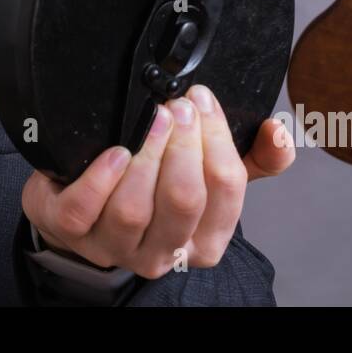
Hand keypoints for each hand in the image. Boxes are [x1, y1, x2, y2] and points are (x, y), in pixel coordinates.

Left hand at [22, 85, 294, 278]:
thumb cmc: (155, 188)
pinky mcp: (73, 233)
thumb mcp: (209, 176)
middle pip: (183, 201)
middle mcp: (163, 252)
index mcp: (205, 240)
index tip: (204, 100)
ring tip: (153, 119)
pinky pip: (85, 210)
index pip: (227, 190)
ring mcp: (114, 246)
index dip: (218, 139)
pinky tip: (114, 152)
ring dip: (146, 156)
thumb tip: (279, 131)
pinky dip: (100, 178)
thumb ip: (254, 157)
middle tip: (179, 106)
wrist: (88, 205)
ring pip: (134, 209)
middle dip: (186, 145)